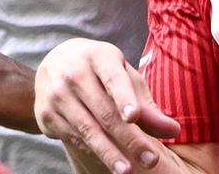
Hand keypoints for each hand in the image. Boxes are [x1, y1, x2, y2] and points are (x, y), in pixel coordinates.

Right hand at [35, 39, 182, 172]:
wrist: (53, 64)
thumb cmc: (99, 70)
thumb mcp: (123, 75)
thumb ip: (145, 103)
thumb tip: (173, 130)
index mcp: (98, 56)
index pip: (113, 78)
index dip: (124, 97)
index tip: (134, 116)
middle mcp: (73, 73)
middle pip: (104, 111)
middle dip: (129, 138)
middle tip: (150, 159)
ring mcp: (56, 94)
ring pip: (87, 129)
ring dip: (109, 153)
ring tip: (128, 170)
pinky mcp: (46, 114)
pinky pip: (73, 138)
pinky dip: (93, 151)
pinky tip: (109, 161)